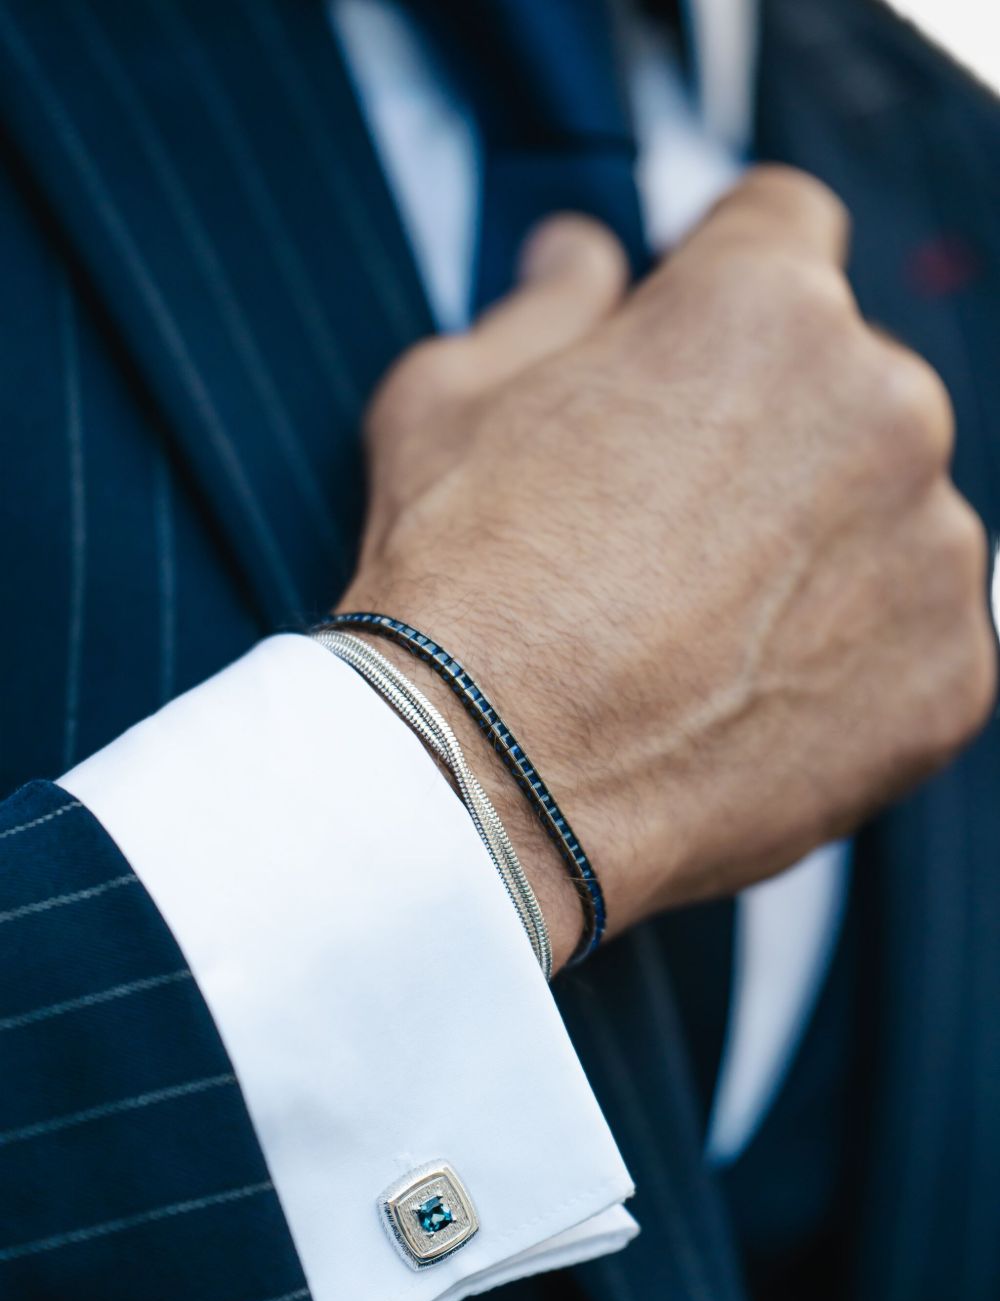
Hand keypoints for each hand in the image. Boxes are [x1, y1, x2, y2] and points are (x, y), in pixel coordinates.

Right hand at [340, 166, 996, 969]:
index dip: (719, 276)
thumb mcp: (448, 397)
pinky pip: (916, 633)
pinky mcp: (953, 673)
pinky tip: (749, 690)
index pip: (783, 223)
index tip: (688, 342)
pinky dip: (853, 654)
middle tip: (669, 522)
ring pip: (889, 511)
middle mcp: (883, 402)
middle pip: (845, 378)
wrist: (490, 784)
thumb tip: (583, 252)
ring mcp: (932, 546)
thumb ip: (544, 301)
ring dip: (820, 544)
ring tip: (704, 625)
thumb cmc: (458, 586)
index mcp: (763, 304)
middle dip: (768, 426)